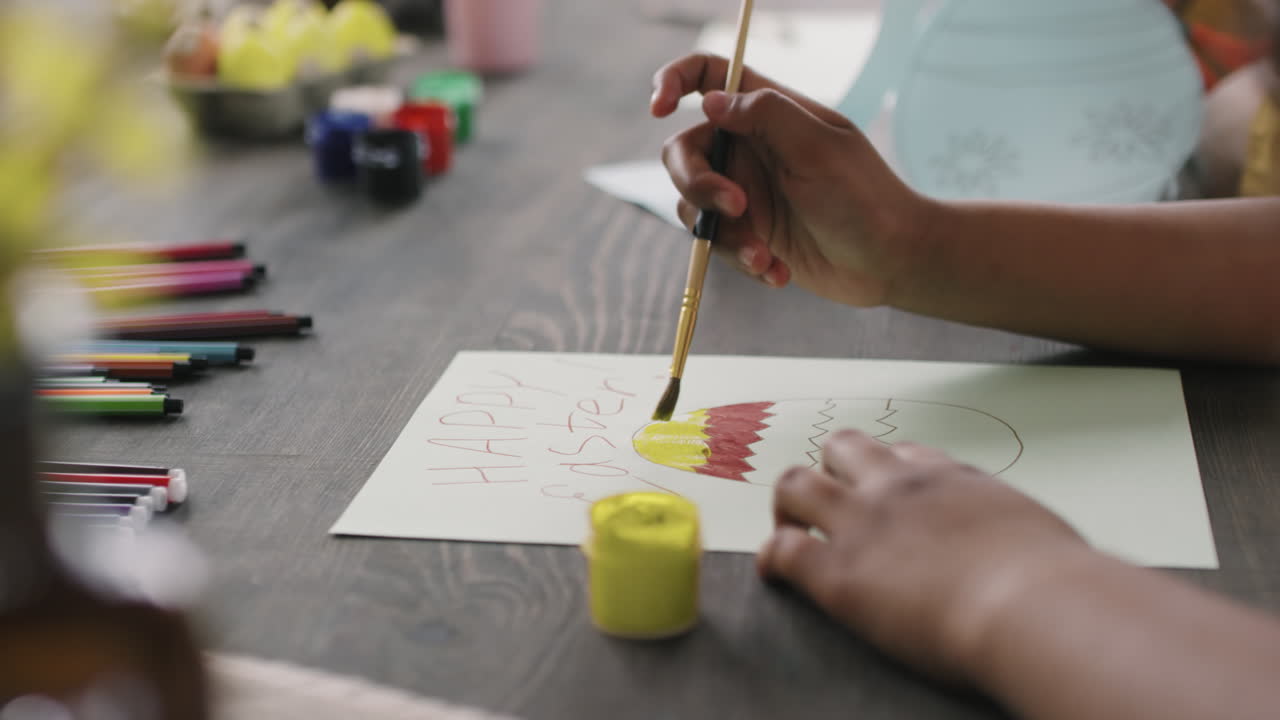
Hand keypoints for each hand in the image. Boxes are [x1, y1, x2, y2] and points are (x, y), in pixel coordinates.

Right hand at [651, 54, 934, 306]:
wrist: (891, 262)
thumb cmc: (866, 198)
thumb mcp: (819, 147)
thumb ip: (765, 115)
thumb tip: (711, 100)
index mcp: (768, 113)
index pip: (709, 76)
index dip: (674, 81)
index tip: (659, 108)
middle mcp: (750, 148)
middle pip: (684, 151)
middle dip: (699, 183)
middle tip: (737, 207)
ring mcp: (746, 193)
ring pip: (694, 206)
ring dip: (727, 235)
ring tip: (767, 257)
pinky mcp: (748, 234)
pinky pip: (716, 244)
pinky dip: (742, 260)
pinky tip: (778, 272)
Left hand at [756, 429, 1092, 681]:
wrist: (1034, 606)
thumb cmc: (1057, 582)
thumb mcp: (1039, 533)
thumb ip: (1015, 532)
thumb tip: (1034, 552)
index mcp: (950, 479)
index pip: (904, 455)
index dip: (887, 472)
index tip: (887, 492)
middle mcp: (899, 488)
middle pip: (842, 448)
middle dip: (830, 471)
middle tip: (828, 505)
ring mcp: (863, 524)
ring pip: (796, 484)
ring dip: (788, 506)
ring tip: (789, 528)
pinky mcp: (838, 572)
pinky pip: (782, 551)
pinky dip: (771, 561)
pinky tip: (775, 575)